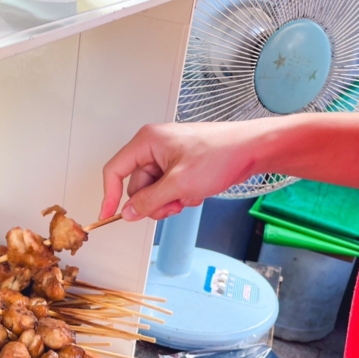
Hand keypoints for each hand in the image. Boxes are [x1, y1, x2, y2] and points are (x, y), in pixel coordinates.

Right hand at [99, 121, 267, 221]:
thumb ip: (149, 201)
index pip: (116, 170)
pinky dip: (181, 196)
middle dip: (153, 201)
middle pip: (137, 186)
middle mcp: (154, 148)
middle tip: (172, 204)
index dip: (109, 195)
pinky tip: (197, 192)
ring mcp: (168, 158)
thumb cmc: (220, 154)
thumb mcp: (179, 184)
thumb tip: (128, 212)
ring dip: (169, 201)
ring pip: (154, 191)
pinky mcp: (181, 166)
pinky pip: (169, 189)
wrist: (250, 150)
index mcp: (147, 142)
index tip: (108, 215)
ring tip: (188, 196)